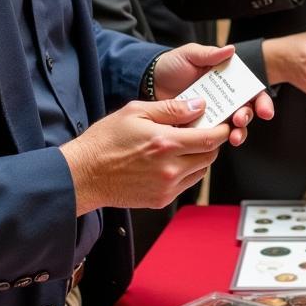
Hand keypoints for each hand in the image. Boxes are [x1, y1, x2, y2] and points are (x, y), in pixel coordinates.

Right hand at [60, 96, 230, 214]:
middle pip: (210, 155)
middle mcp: (170, 168)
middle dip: (212, 142)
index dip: (222, 129)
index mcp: (166, 143)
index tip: (223, 123)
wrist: (83, 175)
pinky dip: (188, 171)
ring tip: (185, 145)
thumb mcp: (136, 112)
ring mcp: (166, 186)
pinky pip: (187, 184)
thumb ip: (172, 108)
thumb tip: (198, 105)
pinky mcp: (161, 199)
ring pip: (201, 171)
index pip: (210, 138)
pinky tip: (173, 161)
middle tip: (203, 131)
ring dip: (200, 157)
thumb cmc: (104, 142)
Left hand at [153, 43, 273, 145]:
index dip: (263, 102)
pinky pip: (210, 136)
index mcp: (228, 81)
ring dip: (237, 134)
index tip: (265, 111)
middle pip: (245, 112)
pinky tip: (212, 143)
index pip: (252, 93)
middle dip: (247, 118)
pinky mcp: (198, 127)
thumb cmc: (172, 65)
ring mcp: (212, 115)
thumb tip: (230, 49)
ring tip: (233, 138)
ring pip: (231, 127)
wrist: (148, 81)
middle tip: (240, 121)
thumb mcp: (190, 54)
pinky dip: (214, 141)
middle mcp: (224, 99)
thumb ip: (210, 53)